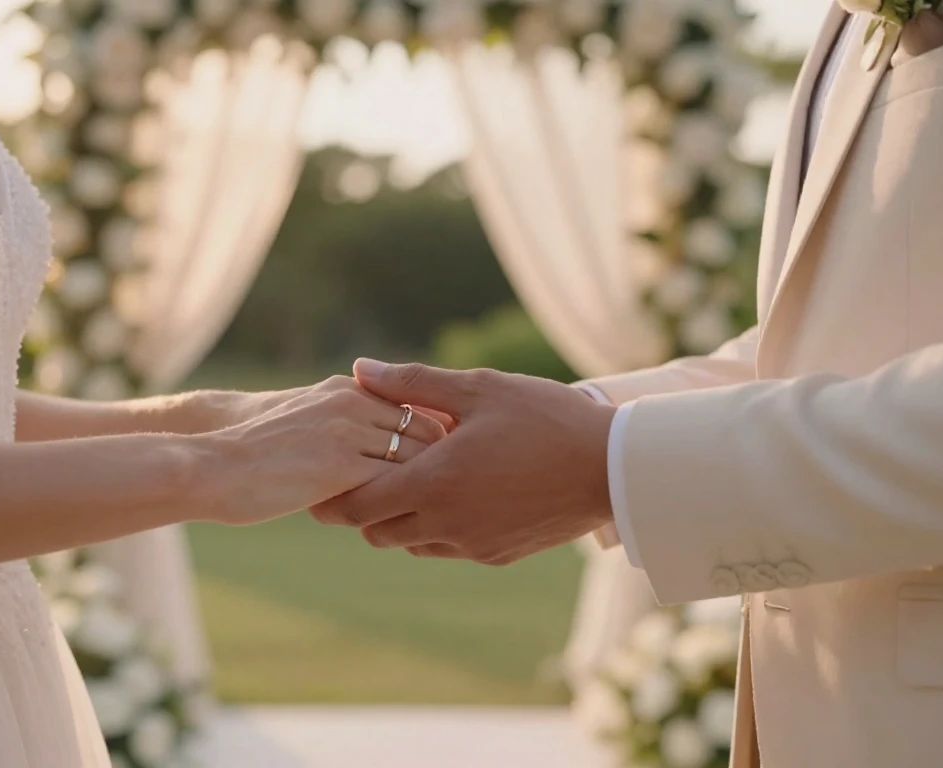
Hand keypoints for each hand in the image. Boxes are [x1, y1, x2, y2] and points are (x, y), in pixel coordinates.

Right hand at [205, 376, 446, 524]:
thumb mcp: (308, 420)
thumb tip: (380, 451)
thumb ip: (346, 424)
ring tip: (424, 516)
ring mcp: (350, 431)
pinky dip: (403, 506)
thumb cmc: (258, 451)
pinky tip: (397, 524)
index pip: (417, 408)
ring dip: (427, 488)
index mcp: (349, 389)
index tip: (444, 471)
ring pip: (418, 458)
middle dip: (443, 465)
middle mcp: (355, 402)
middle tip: (446, 498)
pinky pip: (395, 485)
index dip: (436, 442)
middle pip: (429, 430)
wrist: (213, 466)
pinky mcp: (342, 466)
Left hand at [310, 360, 614, 564]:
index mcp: (434, 484)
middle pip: (376, 532)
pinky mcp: (497, 555)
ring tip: (419, 476)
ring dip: (403, 518)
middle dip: (367, 505)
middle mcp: (446, 524)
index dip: (334, 493)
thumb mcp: (478, 388)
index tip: (328, 473)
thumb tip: (359, 369)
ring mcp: (472, 545)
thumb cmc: (545, 418)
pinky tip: (458, 492)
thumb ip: (411, 383)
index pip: (357, 506)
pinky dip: (438, 527)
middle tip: (373, 469)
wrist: (614, 467)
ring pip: (410, 543)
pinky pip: (448, 548)